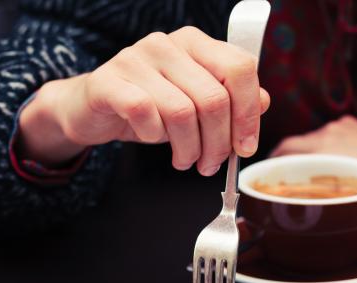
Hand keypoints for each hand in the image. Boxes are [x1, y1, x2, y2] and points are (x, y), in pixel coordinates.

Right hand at [18, 28, 270, 174]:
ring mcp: (136, 58)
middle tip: (211, 164)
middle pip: (214, 98)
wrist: (93, 108)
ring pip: (182, 111)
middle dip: (218, 143)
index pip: (240, 68)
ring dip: (189, 148)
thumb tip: (263, 103)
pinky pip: (146, 115)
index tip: (245, 146)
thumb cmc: (153, 106)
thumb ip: (232, 100)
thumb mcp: (197, 104)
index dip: (248, 113)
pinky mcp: (109, 81)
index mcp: (196, 44)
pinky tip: (153, 140)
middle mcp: (168, 44)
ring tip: (186, 161)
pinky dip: (154, 137)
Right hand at [270, 116, 356, 193]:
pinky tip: (335, 167)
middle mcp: (329, 132)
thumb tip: (297, 207)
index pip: (282, 150)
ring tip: (310, 176)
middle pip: (296, 145)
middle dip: (287, 161)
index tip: (265, 175)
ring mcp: (344, 127)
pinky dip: (328, 151)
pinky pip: (333, 138)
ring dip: (309, 157)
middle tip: (283, 178)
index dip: (270, 164)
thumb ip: (318, 196)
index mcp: (321, 146)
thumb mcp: (346, 197)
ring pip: (315, 141)